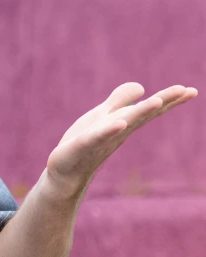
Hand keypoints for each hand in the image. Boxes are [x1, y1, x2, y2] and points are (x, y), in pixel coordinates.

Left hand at [45, 82, 196, 197]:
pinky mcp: (84, 145)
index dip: (169, 100)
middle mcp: (118, 130)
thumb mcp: (103, 115)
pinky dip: (109, 129)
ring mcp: (102, 138)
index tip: (191, 90)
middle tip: (187, 91)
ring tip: (157, 101)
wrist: (66, 170)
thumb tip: (142, 86)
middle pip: (143, 113)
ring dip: (141, 112)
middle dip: (164, 101)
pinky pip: (98, 136)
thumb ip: (120, 100)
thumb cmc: (87, 142)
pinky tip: (120, 123)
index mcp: (124, 122)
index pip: (150, 109)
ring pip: (125, 123)